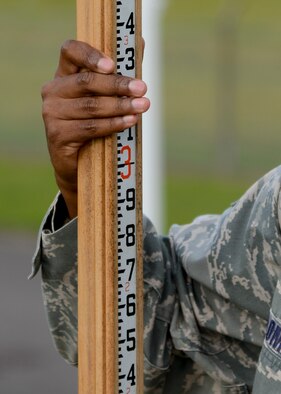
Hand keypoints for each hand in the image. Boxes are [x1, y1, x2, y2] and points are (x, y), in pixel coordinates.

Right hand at [42, 40, 149, 217]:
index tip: (112, 65)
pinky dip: (113, 124)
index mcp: (63, 75)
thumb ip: (118, 73)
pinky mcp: (57, 134)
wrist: (77, 164)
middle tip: (142, 88)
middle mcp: (53, 91)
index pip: (70, 52)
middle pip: (86, 81)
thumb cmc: (93, 125)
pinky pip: (90, 127)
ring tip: (142, 106)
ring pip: (91, 106)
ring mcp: (52, 113)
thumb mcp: (103, 98)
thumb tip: (141, 41)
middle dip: (117, 85)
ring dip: (120, 106)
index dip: (90, 54)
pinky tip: (129, 122)